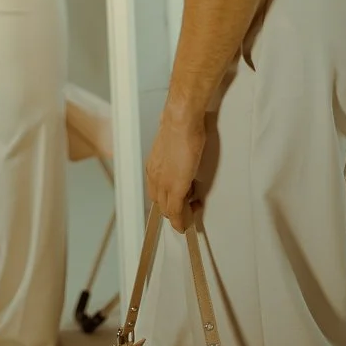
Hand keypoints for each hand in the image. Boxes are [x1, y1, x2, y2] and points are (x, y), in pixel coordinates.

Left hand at [146, 106, 205, 232]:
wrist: (180, 121)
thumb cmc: (179, 125)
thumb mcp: (171, 142)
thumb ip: (172, 153)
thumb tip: (179, 155)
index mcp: (153, 166)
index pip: (156, 191)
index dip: (167, 199)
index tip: (178, 200)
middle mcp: (154, 176)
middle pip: (159, 202)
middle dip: (172, 209)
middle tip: (188, 207)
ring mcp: (163, 183)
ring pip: (166, 209)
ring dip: (179, 215)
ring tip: (192, 210)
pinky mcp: (176, 187)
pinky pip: (176, 211)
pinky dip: (180, 221)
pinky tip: (185, 224)